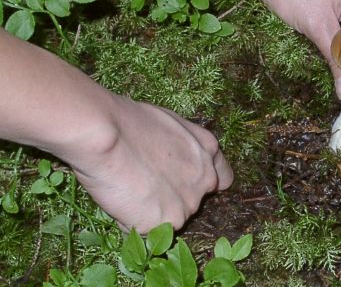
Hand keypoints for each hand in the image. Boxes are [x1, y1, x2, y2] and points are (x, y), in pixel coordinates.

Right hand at [57, 97, 232, 233]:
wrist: (107, 135)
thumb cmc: (130, 121)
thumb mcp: (170, 124)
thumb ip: (182, 146)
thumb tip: (174, 157)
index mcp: (207, 151)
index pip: (223, 178)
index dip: (204, 183)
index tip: (186, 183)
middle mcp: (204, 180)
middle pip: (193, 200)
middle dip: (173, 197)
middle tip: (144, 182)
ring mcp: (187, 204)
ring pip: (170, 217)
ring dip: (152, 209)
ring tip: (129, 186)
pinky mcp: (165, 223)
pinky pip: (148, 229)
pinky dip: (133, 220)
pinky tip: (121, 199)